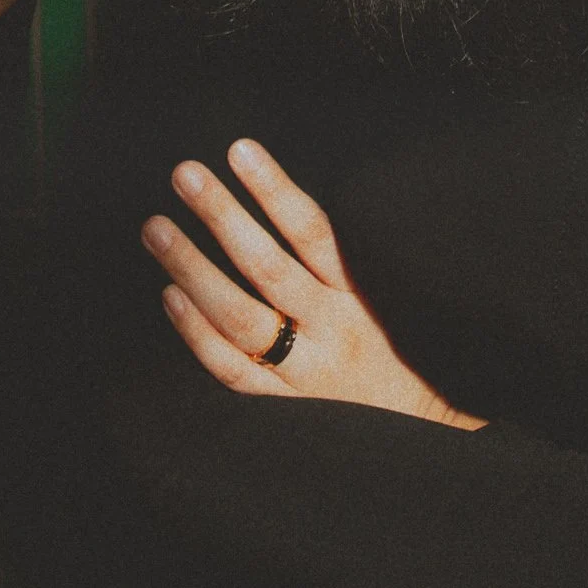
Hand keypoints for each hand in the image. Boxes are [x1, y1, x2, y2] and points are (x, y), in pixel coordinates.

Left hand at [142, 138, 484, 428]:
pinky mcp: (286, 410)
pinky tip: (168, 295)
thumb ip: (339, 258)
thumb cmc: (401, 350)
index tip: (240, 148)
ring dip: (193, 269)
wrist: (431, 438)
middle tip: (184, 174)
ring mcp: (307, 374)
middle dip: (223, 217)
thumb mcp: (388, 296)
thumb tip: (280, 196)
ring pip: (240, 318)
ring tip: (155, 228)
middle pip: (268, 268)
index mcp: (363, 295)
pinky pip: (233, 371)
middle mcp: (334, 330)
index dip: (275, 189)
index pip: (313, 232)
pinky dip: (197, 334)